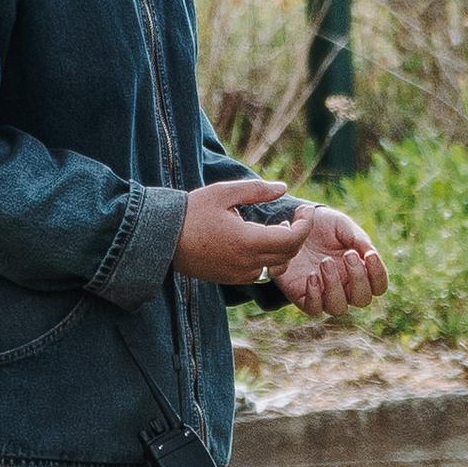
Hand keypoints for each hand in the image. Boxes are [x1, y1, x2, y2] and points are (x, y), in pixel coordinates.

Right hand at [175, 179, 315, 286]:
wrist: (162, 238)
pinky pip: (262, 273)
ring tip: (278, 228)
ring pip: (278, 267)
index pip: (292, 239)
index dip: (305, 224)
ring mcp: (239, 274)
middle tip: (296, 216)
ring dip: (285, 249)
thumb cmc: (192, 211)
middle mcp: (246, 263)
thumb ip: (257, 190)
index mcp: (247, 241)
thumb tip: (283, 188)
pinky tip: (261, 241)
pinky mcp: (231, 278)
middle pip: (289, 254)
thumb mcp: (224, 193)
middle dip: (298, 235)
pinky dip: (270, 259)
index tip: (305, 209)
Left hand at [274, 204, 387, 322]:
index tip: (369, 255)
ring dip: (335, 286)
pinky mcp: (303, 296)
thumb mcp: (342, 225)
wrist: (293, 224)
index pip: (378, 286)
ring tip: (325, 262)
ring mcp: (324, 294)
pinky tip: (312, 276)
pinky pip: (314, 308)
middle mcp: (345, 287)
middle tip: (348, 255)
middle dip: (358, 278)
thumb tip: (371, 254)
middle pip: (362, 300)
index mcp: (359, 271)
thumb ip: (359, 239)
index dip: (378, 274)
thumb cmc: (322, 226)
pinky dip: (315, 295)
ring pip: (338, 308)